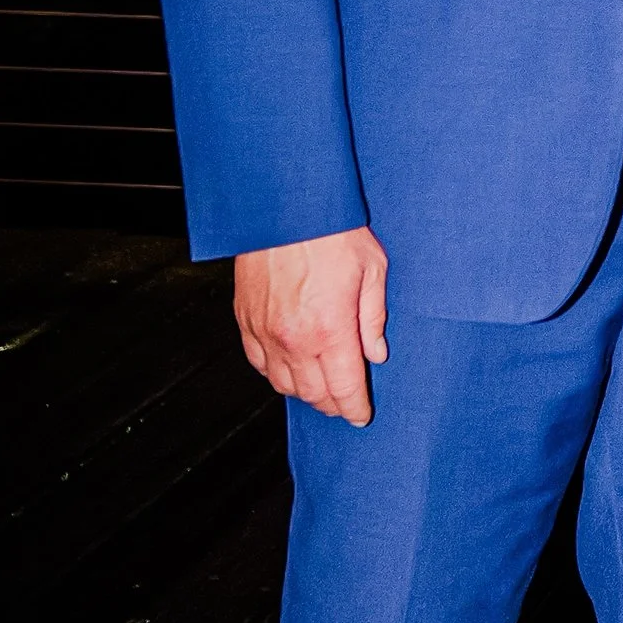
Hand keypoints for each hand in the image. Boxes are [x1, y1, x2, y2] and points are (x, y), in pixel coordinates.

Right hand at [234, 226, 390, 423]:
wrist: (284, 207)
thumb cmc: (332, 232)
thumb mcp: (372, 270)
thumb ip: (373, 319)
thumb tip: (376, 354)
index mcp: (330, 330)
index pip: (344, 388)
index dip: (354, 408)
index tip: (361, 416)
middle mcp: (294, 339)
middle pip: (313, 394)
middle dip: (332, 404)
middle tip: (345, 403)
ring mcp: (265, 332)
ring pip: (283, 384)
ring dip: (304, 393)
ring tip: (321, 390)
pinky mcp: (246, 319)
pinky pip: (259, 362)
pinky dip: (275, 373)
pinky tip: (290, 369)